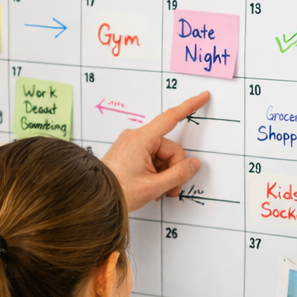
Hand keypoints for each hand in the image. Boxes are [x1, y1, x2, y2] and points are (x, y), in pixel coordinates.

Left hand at [101, 92, 209, 210]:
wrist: (94, 199)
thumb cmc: (117, 191)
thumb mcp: (153, 186)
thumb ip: (178, 174)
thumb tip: (193, 164)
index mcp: (141, 139)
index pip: (171, 118)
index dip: (189, 107)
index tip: (202, 96)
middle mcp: (135, 138)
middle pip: (169, 149)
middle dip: (173, 170)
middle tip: (171, 190)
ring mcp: (131, 145)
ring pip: (161, 156)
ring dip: (164, 174)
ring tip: (159, 192)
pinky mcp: (129, 153)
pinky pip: (150, 159)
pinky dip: (155, 173)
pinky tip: (152, 187)